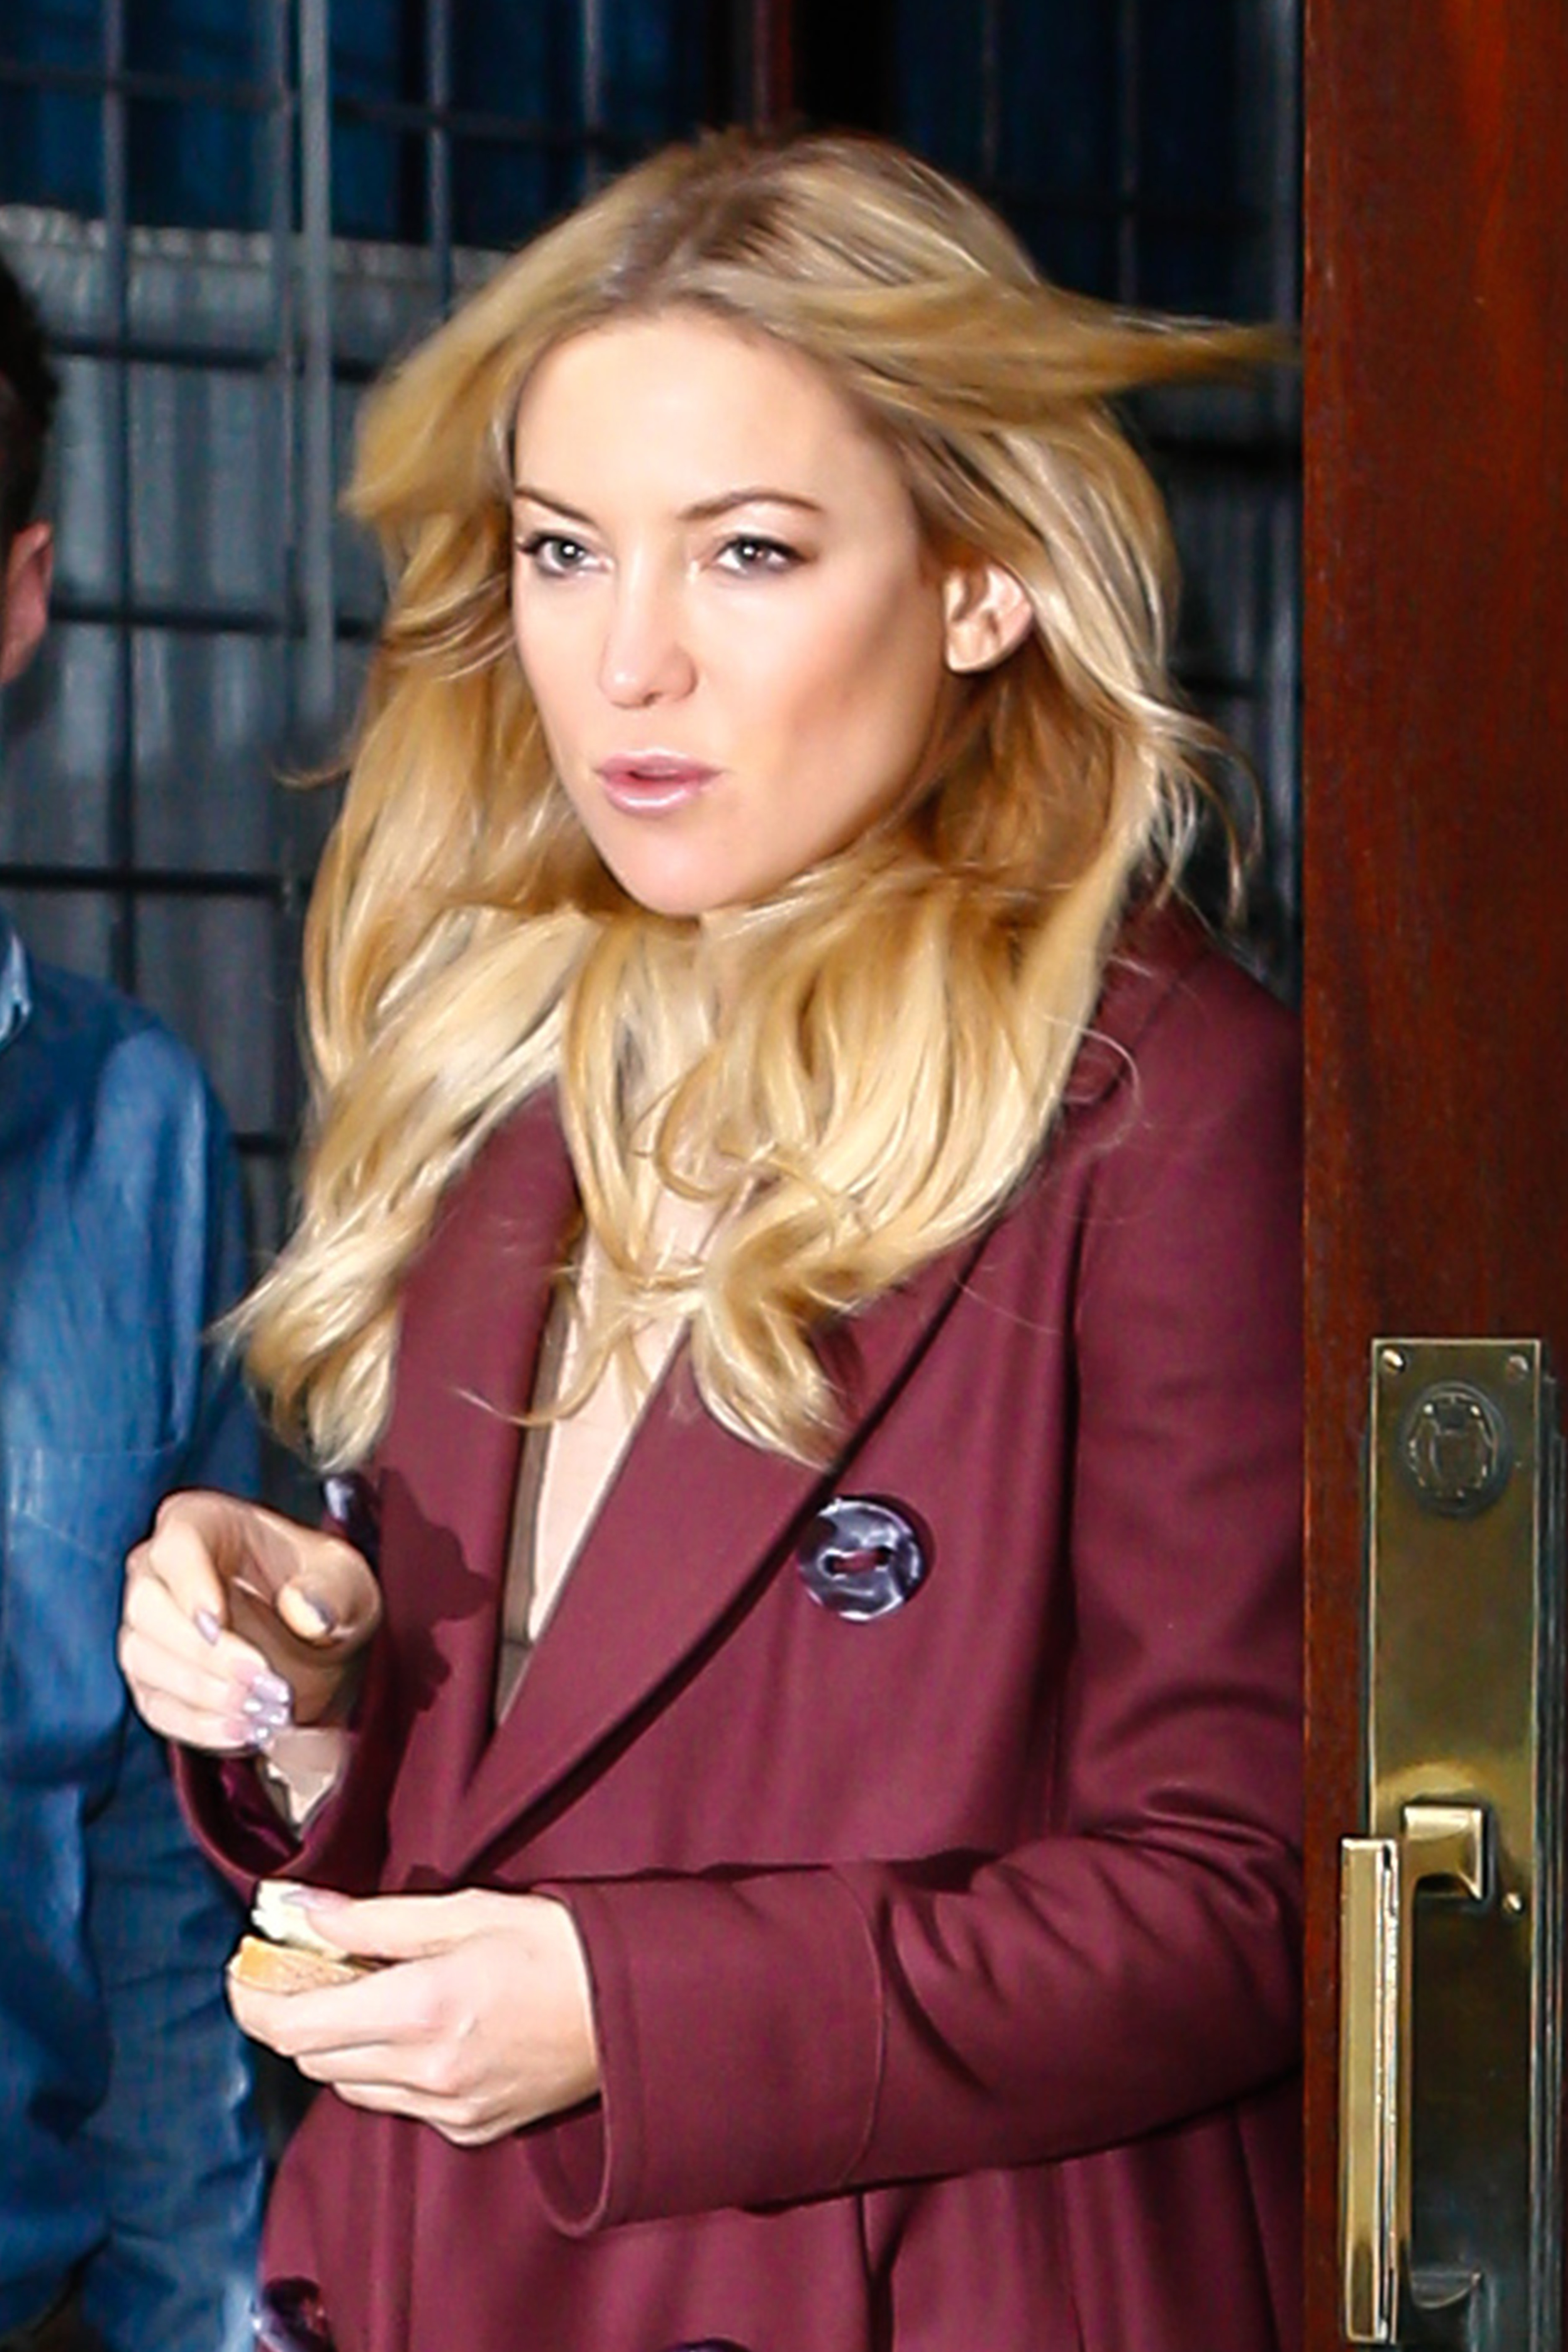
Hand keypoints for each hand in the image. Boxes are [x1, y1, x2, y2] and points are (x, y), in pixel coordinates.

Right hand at [119, 1490, 381, 1753]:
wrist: (315, 1640)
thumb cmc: (325, 1591)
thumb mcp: (348, 1581)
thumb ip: (332, 1590)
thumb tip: (305, 1611)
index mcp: (202, 1522)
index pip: (177, 1543)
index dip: (190, 1584)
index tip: (218, 1624)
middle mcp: (160, 1569)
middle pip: (148, 1606)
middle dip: (203, 1652)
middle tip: (263, 1679)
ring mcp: (148, 1625)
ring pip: (143, 1658)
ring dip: (203, 1692)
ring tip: (263, 1712)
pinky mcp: (151, 1677)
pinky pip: (155, 1704)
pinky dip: (197, 1724)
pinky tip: (244, 1732)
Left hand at [227, 1887, 601, 2144]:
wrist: (634, 2007)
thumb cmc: (555, 1944)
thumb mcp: (465, 1909)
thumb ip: (372, 1917)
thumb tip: (296, 1910)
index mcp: (422, 2008)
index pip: (294, 2027)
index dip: (252, 1999)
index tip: (244, 1968)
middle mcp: (426, 2071)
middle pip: (314, 2057)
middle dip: (298, 2012)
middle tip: (311, 1963)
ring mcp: (447, 2109)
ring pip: (349, 2084)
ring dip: (340, 2041)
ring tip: (365, 1990)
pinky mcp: (468, 2129)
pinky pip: (396, 2103)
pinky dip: (385, 2067)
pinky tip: (414, 2026)